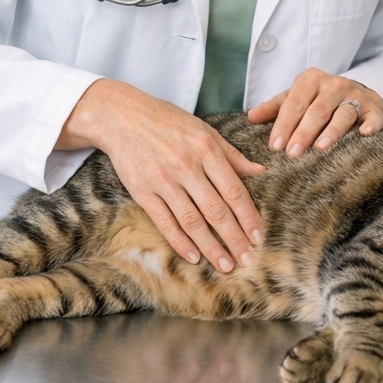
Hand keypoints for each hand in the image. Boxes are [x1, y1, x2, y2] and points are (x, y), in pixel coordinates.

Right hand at [57, 79, 264, 272]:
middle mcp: (186, 166)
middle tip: (247, 260)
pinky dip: (180, 242)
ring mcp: (163, 181)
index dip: (248, 216)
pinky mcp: (142, 192)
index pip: (233, 190)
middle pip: (216, 210)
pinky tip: (193, 256)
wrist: (122, 117)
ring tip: (225, 265)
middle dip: (234, 238)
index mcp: (206, 149)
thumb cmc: (168, 121)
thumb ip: (232, 154)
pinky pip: (165, 222)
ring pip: (192, 221)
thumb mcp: (204, 129)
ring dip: (211, 247)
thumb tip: (260, 172)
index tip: (259, 236)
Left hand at [247, 68, 382, 157]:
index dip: (284, 124)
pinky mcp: (374, 108)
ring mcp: (355, 95)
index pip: (294, 103)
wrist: (359, 94)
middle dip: (303, 132)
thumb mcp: (297, 98)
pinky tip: (364, 134)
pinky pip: (373, 117)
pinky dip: (370, 125)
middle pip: (317, 110)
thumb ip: (275, 107)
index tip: (275, 146)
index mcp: (310, 80)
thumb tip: (251, 116)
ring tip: (320, 148)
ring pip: (342, 113)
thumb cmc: (320, 100)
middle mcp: (334, 84)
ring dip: (332, 131)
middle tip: (292, 154)